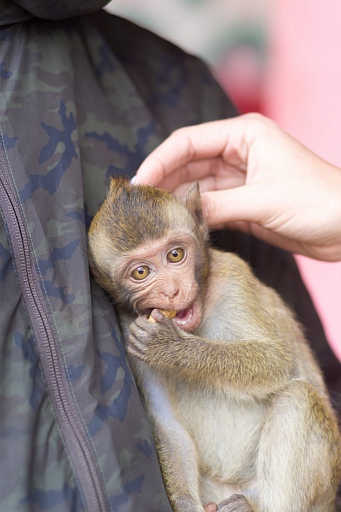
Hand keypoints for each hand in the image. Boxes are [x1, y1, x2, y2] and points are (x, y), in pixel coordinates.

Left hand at [128, 310, 180, 364]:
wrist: (181, 352)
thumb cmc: (176, 336)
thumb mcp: (169, 324)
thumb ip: (159, 316)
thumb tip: (153, 311)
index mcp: (152, 330)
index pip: (138, 321)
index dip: (142, 318)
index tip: (147, 318)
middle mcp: (146, 340)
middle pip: (132, 329)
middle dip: (136, 325)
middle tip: (143, 325)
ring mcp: (145, 349)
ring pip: (131, 339)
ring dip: (134, 334)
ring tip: (142, 333)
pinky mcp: (145, 358)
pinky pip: (132, 350)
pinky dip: (132, 345)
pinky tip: (138, 343)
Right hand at [135, 113, 340, 260]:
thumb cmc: (318, 201)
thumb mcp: (263, 201)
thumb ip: (218, 206)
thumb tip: (180, 215)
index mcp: (244, 134)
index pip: (188, 142)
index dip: (160, 161)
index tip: (139, 183)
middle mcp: (237, 153)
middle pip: (187, 164)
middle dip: (163, 181)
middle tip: (139, 204)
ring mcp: (239, 179)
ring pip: (196, 187)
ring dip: (176, 201)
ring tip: (152, 217)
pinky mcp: (243, 204)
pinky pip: (209, 207)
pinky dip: (194, 216)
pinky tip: (178, 226)